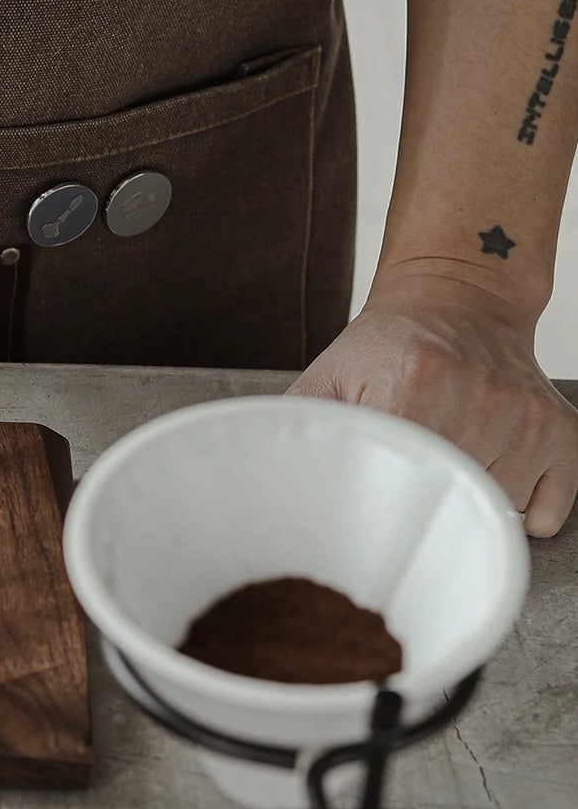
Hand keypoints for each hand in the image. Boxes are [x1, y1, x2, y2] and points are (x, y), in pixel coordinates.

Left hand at [288, 269, 577, 535]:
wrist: (457, 298)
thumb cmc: (389, 345)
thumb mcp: (327, 375)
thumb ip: (297, 424)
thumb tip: (260, 470)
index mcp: (411, 388)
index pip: (402, 480)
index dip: (384, 502)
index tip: (374, 501)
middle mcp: (477, 401)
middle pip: (448, 500)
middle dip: (424, 502)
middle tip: (411, 477)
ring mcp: (524, 419)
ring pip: (497, 509)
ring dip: (470, 500)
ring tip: (449, 458)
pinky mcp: (561, 431)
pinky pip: (547, 509)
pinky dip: (522, 506)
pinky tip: (490, 472)